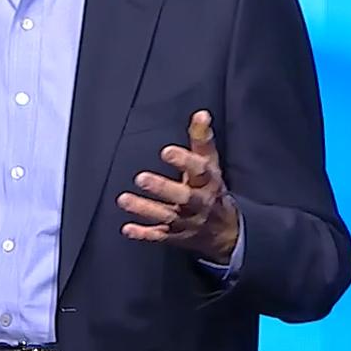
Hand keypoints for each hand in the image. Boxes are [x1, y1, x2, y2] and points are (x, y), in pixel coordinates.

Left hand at [116, 110, 238, 262]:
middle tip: (140, 178)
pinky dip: (144, 234)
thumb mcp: (210, 165)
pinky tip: (127, 229)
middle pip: (184, 197)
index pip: (199, 170)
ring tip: (124, 200)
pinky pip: (160, 236)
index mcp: (208, 182)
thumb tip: (201, 113)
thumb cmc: (211, 189)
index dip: (184, 161)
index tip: (166, 151)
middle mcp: (199, 203)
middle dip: (163, 188)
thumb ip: (201, 140)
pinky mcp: (177, 236)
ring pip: (167, 216)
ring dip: (145, 209)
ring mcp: (188, 222)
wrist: (226, 231)